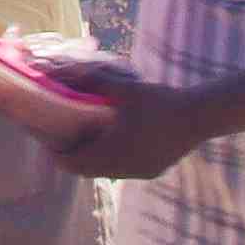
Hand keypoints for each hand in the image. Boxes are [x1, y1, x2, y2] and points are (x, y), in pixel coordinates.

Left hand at [41, 72, 210, 182]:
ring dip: (94, 158)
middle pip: (88, 170)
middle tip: (62, 138)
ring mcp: (139, 172)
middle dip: (73, 157)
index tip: (46, 144)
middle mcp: (123, 169)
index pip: (73, 165)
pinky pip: (124, 169)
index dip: (57, 156)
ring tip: (85, 137)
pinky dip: (112, 158)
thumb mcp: (124, 89)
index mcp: (111, 153)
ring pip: (106, 171)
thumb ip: (93, 81)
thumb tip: (65, 71)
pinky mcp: (152, 170)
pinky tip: (114, 139)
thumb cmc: (159, 101)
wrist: (198, 116)